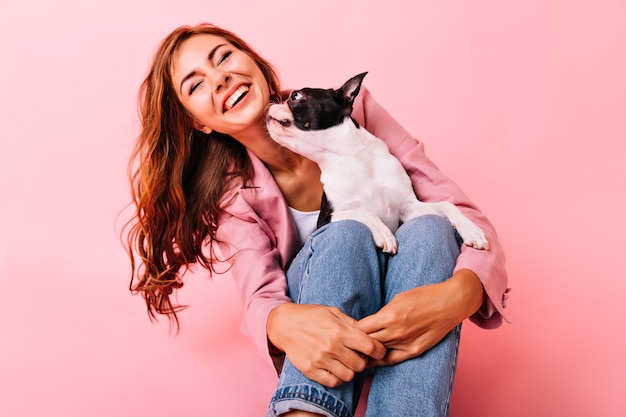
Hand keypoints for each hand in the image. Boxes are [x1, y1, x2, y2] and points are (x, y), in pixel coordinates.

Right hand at [267, 303, 386, 386]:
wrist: (284, 324)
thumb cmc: (311, 315)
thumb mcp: (333, 312)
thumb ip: (351, 323)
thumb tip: (369, 333)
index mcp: (339, 330)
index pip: (370, 346)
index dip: (379, 350)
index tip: (378, 350)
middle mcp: (331, 346)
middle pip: (361, 364)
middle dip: (363, 361)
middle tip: (357, 355)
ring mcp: (320, 359)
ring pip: (349, 375)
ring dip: (350, 370)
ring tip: (344, 362)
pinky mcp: (310, 370)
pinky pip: (333, 382)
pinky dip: (337, 377)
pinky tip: (334, 368)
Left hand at [357, 269, 484, 366]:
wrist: (449, 303)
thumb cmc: (423, 296)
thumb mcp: (398, 298)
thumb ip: (382, 313)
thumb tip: (369, 323)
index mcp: (389, 315)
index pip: (361, 328)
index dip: (352, 330)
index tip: (347, 331)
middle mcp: (396, 331)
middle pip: (366, 342)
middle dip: (355, 344)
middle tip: (346, 345)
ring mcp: (406, 343)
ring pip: (377, 353)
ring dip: (366, 353)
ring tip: (355, 354)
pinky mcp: (415, 351)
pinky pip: (391, 360)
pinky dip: (380, 360)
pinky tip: (371, 361)